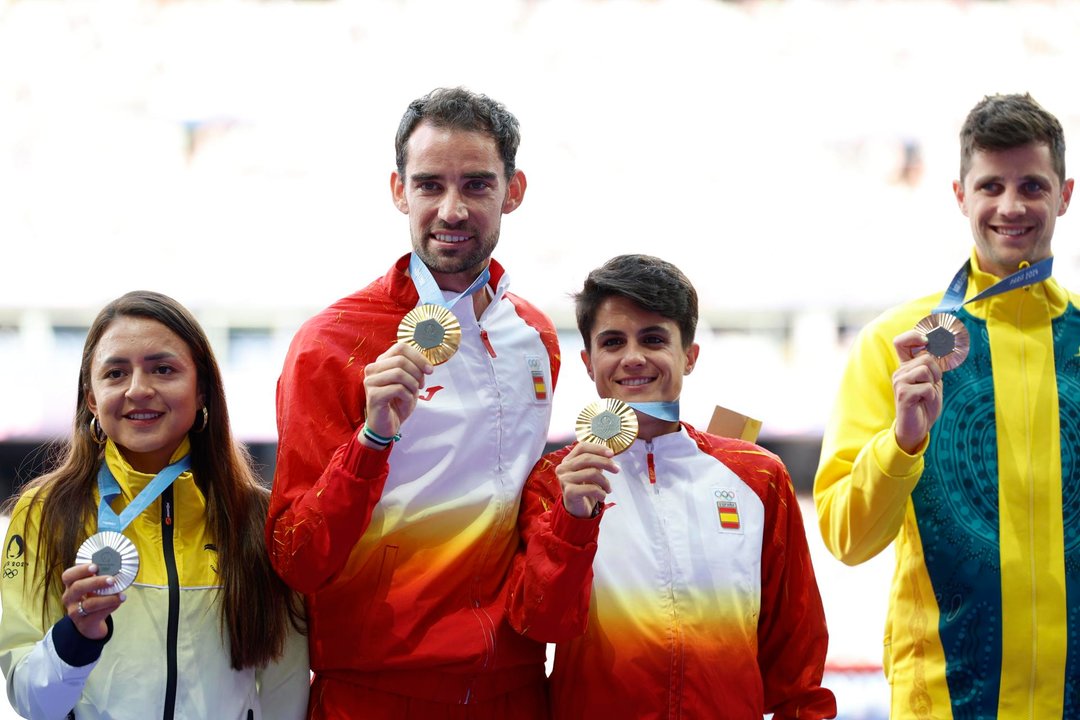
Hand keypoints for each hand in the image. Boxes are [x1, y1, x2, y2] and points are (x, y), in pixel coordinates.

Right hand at [61, 563, 123, 639]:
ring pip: (89, 604)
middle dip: (96, 582)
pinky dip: (110, 607)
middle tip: (112, 580)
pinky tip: (118, 602)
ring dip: (108, 598)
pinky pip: (97, 614)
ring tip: (121, 595)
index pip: (68, 576)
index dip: (80, 570)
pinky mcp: (84, 623)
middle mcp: (69, 598)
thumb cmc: (92, 599)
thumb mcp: (92, 588)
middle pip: (78, 588)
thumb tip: (116, 567)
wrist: (89, 624)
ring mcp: (75, 612)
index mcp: (70, 585)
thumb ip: (99, 577)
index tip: (95, 566)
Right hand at [362, 343, 433, 441]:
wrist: (386, 426)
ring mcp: (370, 381)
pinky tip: (405, 402)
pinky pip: (398, 389)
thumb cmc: (397, 403)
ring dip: (412, 385)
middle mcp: (372, 369)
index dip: (419, 357)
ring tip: (412, 395)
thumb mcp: (409, 383)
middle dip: (417, 373)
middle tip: (421, 386)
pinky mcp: (373, 395)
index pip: (400, 347)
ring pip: (399, 373)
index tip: (430, 370)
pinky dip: (407, 396)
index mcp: (381, 362)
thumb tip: (427, 363)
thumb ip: (414, 369)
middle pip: (401, 360)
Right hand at [557, 442, 618, 518]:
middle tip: (617, 469)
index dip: (597, 448)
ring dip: (605, 482)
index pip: (582, 447)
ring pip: (592, 473)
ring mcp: (564, 480)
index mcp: (568, 460)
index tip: (611, 454)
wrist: (577, 510)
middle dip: (606, 462)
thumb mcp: (590, 472)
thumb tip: (609, 454)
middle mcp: (563, 468)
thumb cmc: (584, 489)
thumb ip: (596, 461)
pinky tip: (602, 497)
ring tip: (608, 489)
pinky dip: (601, 493)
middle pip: (587, 458)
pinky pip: (591, 488)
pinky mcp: (569, 492)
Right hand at [892, 329, 943, 453]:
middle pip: (925, 357)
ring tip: (926, 394)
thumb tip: (937, 346)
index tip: (927, 341)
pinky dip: (931, 395)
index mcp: (906, 367)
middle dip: (936, 371)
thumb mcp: (932, 381)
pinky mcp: (903, 394)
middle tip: (932, 385)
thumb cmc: (925, 404)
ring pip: (926, 369)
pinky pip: (927, 387)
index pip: (901, 341)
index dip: (914, 335)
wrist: (917, 428)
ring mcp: (899, 382)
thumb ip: (932, 365)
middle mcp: (899, 372)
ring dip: (933, 383)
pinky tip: (923, 402)